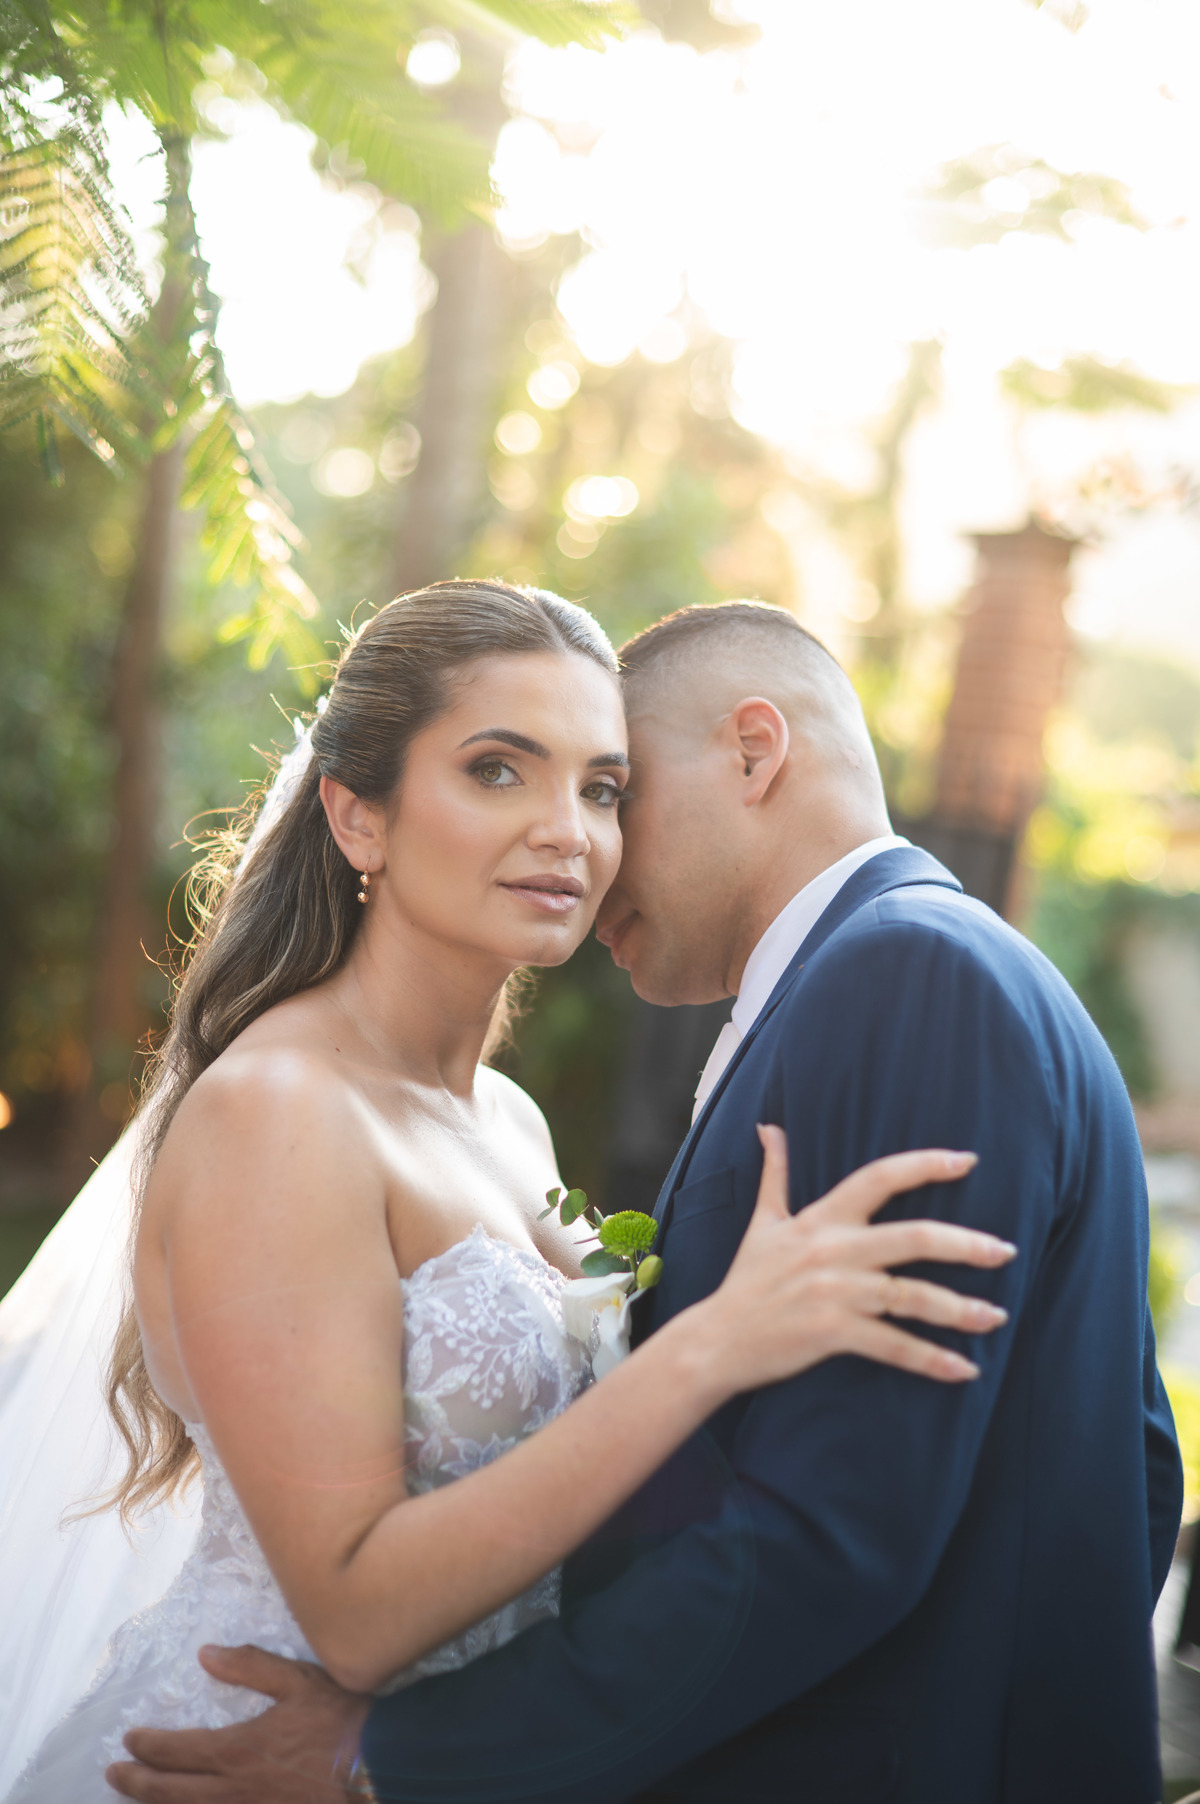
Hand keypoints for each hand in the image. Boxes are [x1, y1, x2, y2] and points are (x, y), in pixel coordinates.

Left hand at [105, 1644, 371, 1803]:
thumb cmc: (339, 1721)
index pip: (176, 1751)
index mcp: (237, 1749)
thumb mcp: (297, 1681)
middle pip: (169, 1793)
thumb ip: (249, 1666)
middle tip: (113, 1776)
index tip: (130, 1739)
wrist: (377, 1769)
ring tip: (138, 1800)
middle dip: (135, 1783)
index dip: (147, 1746)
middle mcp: (232, 1789)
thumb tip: (206, 1654)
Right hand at [701, 1128, 1015, 1393]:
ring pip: (913, 1297)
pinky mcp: (832, 1333)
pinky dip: (932, 1359)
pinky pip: (894, 1346)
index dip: (924, 1165)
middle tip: (1006, 1251)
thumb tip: (771, 1129)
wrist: (716, 1340)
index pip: (878, 1178)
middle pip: (914, 1238)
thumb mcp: (762, 1222)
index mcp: (821, 1218)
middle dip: (967, 1244)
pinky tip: (965, 1369)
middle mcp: (833, 1250)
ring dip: (961, 1309)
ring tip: (997, 1316)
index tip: (967, 1161)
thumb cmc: (746, 1281)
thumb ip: (776, 1174)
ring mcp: (835, 1293)